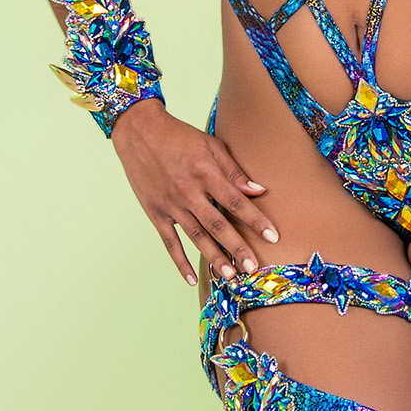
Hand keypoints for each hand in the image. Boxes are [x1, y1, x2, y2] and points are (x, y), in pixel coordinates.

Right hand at [108, 101, 277, 283]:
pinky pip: (169, 242)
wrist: (138, 131)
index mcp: (205, 173)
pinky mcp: (155, 213)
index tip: (272, 237)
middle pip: (217, 225)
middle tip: (253, 268)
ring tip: (230, 276)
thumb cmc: (179, 136)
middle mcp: (188, 192)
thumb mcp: (211, 145)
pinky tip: (191, 279)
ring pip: (196, 237)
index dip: (255, 220)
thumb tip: (258, 191)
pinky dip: (180, 262)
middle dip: (237, 248)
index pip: (236, 201)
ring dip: (214, 257)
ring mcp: (170, 205)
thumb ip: (234, 171)